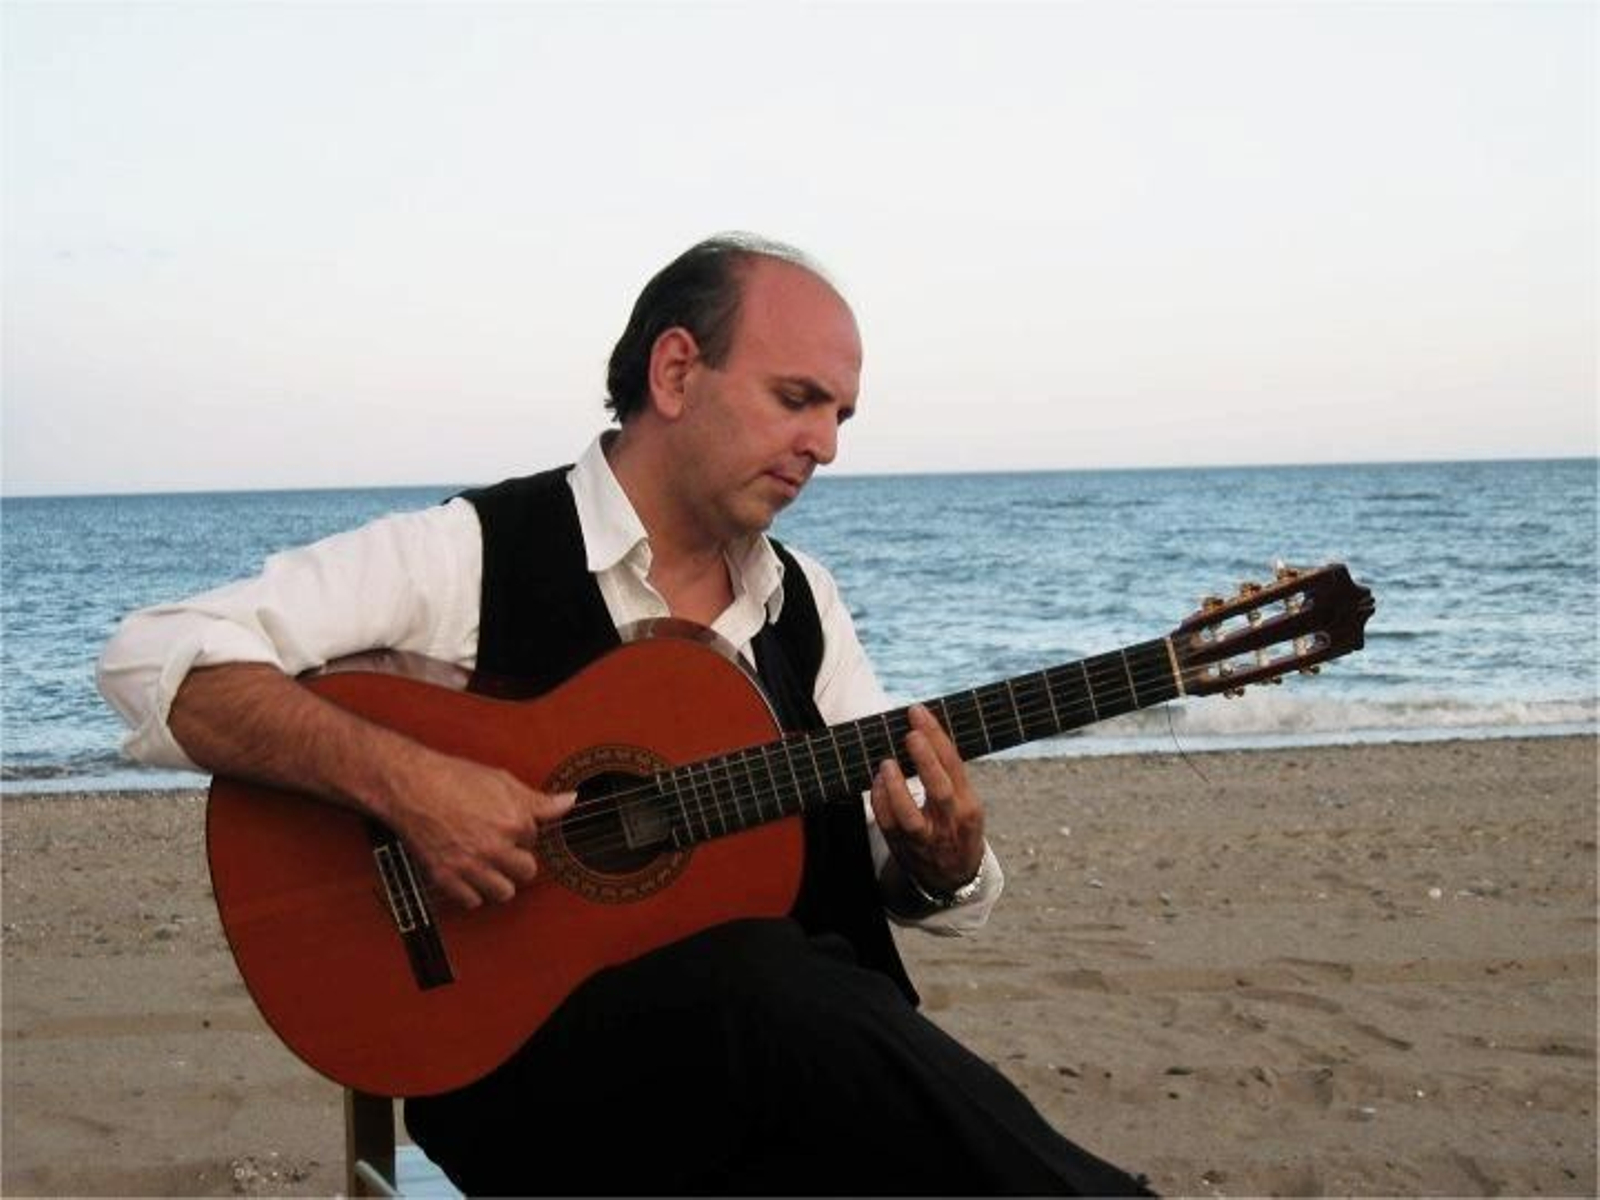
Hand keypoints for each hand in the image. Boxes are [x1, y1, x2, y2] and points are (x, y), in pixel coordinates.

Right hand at [382, 748, 575, 909]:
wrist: (410, 786)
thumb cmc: (452, 779)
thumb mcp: (501, 781)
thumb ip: (538, 800)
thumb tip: (569, 801)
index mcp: (513, 823)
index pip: (533, 840)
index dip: (520, 832)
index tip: (505, 825)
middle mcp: (494, 848)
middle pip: (526, 871)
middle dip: (516, 860)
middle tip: (500, 848)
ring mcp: (471, 865)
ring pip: (504, 892)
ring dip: (498, 881)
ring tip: (487, 864)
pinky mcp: (447, 877)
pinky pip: (472, 901)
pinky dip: (471, 891)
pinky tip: (467, 873)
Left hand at [869, 704, 985, 894]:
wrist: (953, 878)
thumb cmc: (956, 826)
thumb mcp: (965, 802)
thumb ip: (948, 773)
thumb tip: (921, 729)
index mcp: (968, 805)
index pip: (955, 766)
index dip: (937, 737)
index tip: (919, 713)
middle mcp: (949, 823)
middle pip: (939, 790)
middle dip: (925, 760)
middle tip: (911, 734)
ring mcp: (926, 839)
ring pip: (910, 817)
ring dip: (896, 788)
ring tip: (887, 763)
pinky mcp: (904, 848)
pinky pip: (888, 825)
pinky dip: (880, 801)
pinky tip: (877, 781)